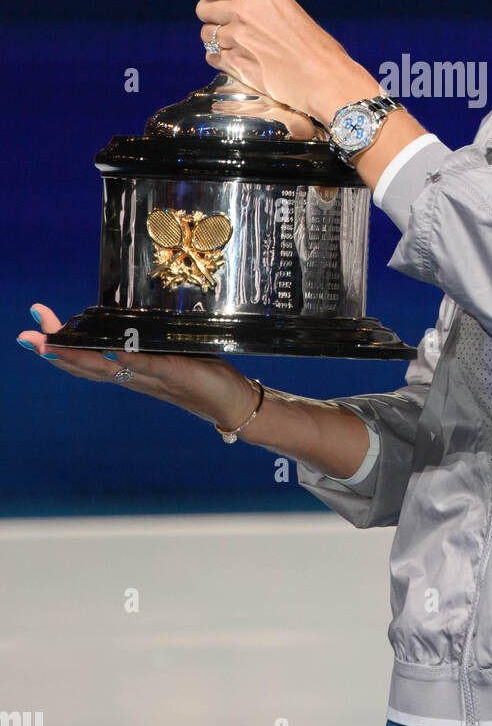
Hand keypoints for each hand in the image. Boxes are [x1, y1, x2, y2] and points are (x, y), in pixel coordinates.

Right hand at [17, 304, 259, 430]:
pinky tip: (107, 348)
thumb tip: (137, 321)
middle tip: (26, 335)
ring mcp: (150, 377)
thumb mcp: (173, 352)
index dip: (61, 346)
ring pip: (105, 367)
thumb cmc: (205, 376)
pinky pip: (144, 364)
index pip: (88, 358)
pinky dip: (124, 357)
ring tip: (49, 344)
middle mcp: (134, 376)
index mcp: (130, 370)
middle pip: (85, 365)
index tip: (38, 323)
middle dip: (54, 350)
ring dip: (76, 356)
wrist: (232, 404)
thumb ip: (153, 342)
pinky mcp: (173, 372)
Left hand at [196, 0, 380, 123]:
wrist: (324, 78)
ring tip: (239, 46)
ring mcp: (237, 38)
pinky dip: (221, 59)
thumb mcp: (287, 8)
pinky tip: (239, 60)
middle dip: (213, 17)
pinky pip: (211, 57)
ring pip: (206, 34)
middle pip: (203, 8)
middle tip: (228, 26)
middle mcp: (245, 10)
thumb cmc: (315, 46)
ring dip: (217, 40)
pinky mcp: (234, 63)